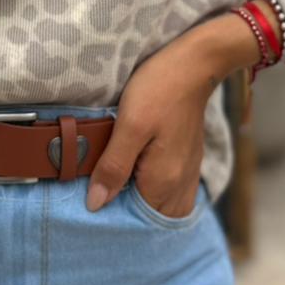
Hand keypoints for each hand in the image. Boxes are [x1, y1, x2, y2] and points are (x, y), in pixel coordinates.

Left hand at [86, 19, 238, 214]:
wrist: (194, 64)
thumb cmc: (159, 89)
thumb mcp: (128, 126)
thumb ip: (113, 167)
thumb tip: (95, 204)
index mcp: (163, 181)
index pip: (135, 221)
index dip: (112, 216)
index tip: (91, 203)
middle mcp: (180, 185)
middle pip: (151, 219)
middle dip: (128, 214)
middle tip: (100, 194)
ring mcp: (188, 173)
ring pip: (163, 208)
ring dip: (141, 204)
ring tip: (116, 188)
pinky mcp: (188, 161)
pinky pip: (172, 193)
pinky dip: (154, 193)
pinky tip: (136, 176)